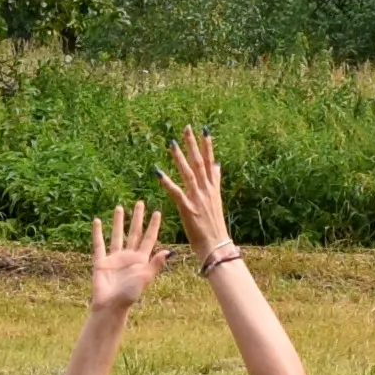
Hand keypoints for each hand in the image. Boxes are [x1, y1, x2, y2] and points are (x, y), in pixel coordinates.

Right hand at [86, 198, 171, 311]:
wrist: (111, 306)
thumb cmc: (130, 295)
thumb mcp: (145, 278)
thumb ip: (155, 265)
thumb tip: (168, 252)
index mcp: (141, 260)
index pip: (149, 238)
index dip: (153, 226)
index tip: (157, 212)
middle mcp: (129, 256)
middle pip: (134, 232)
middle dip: (137, 218)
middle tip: (140, 203)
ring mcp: (115, 258)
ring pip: (117, 234)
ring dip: (119, 222)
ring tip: (119, 207)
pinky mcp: (101, 261)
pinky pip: (99, 244)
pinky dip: (97, 233)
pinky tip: (97, 221)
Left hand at [157, 127, 236, 251]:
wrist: (216, 246)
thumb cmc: (214, 225)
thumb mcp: (217, 199)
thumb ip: (215, 180)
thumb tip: (217, 164)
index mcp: (213, 188)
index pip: (210, 161)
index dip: (207, 145)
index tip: (204, 130)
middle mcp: (206, 190)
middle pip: (199, 162)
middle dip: (193, 144)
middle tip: (186, 128)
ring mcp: (198, 198)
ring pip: (188, 173)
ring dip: (180, 157)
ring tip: (172, 143)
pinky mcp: (188, 209)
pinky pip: (176, 192)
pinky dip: (167, 182)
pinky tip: (158, 172)